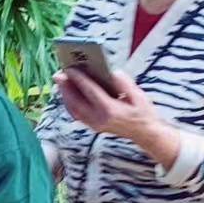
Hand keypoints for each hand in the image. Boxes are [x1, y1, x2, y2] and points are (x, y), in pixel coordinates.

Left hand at [53, 68, 181, 168]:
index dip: (79, 78)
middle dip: (65, 86)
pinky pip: (76, 113)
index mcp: (110, 110)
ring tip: (61, 80)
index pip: (90, 91)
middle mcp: (99, 118)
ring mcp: (94, 124)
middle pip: (76, 101)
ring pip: (73, 108)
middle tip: (58, 73)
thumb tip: (111, 72)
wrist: (145, 134)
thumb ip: (124, 83)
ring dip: (65, 94)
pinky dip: (70, 102)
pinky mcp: (92, 126)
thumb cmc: (143, 112)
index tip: (71, 68)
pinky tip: (68, 93)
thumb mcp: (139, 95)